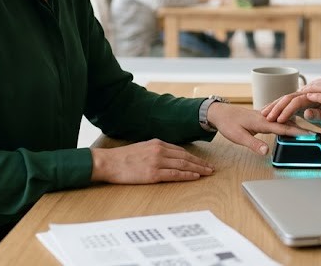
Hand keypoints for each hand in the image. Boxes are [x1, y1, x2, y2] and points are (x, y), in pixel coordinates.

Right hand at [90, 139, 213, 183]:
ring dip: (198, 169)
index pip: (180, 150)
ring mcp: (157, 162)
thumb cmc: (122, 157)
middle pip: (185, 157)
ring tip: (207, 173)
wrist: (109, 162)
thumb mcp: (141, 147)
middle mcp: (159, 150)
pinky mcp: (153, 174)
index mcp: (157, 143)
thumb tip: (166, 156)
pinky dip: (187, 175)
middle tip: (211, 168)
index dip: (193, 156)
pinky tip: (195, 176)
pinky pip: (175, 175)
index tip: (202, 161)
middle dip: (200, 162)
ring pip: (183, 165)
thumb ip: (155, 150)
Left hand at [206, 102, 308, 154]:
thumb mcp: (238, 137)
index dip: (298, 132)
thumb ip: (253, 144)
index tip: (311, 135)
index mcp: (262, 122)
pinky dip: (287, 122)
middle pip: (288, 122)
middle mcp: (266, 117)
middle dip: (302, 128)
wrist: (220, 113)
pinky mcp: (262, 117)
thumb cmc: (228, 124)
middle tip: (315, 134)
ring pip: (284, 119)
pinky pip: (278, 119)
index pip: (284, 127)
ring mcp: (264, 116)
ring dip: (296, 124)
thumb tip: (267, 152)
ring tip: (308, 131)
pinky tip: (290, 124)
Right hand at [262, 99, 320, 130]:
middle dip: (276, 106)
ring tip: (264, 112)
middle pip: (289, 96)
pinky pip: (291, 99)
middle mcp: (311, 93)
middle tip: (265, 116)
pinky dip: (280, 103)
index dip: (286, 110)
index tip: (277, 119)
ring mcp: (307, 95)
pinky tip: (271, 108)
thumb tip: (306, 113)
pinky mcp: (305, 98)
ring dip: (276, 104)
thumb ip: (319, 115)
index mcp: (317, 96)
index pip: (297, 100)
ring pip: (288, 97)